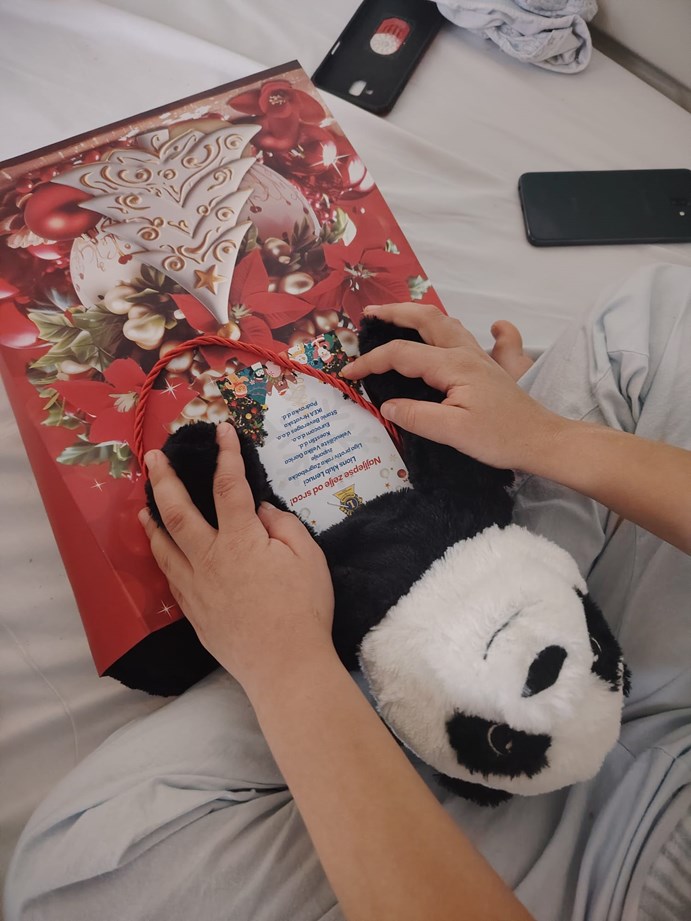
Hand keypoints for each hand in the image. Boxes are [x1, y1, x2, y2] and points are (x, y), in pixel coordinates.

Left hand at [139, 422, 334, 698]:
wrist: (285, 665)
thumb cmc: (303, 610)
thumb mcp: (308, 557)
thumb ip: (282, 525)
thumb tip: (258, 510)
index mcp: (241, 540)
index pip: (229, 486)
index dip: (226, 454)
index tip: (222, 430)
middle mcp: (209, 558)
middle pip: (178, 511)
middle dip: (164, 480)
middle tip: (153, 458)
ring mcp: (196, 586)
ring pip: (163, 545)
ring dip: (152, 520)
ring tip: (143, 503)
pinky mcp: (193, 611)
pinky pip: (169, 576)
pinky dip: (161, 556)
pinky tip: (161, 550)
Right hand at [342, 303, 562, 471]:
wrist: (541, 440)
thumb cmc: (501, 437)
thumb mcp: (453, 432)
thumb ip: (417, 416)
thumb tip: (387, 405)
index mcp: (452, 365)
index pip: (401, 354)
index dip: (371, 362)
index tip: (348, 374)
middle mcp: (465, 353)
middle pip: (425, 318)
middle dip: (394, 313)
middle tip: (369, 317)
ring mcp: (479, 357)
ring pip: (445, 322)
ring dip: (417, 315)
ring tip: (396, 319)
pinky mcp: (487, 367)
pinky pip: (464, 335)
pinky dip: (451, 327)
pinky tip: (463, 330)